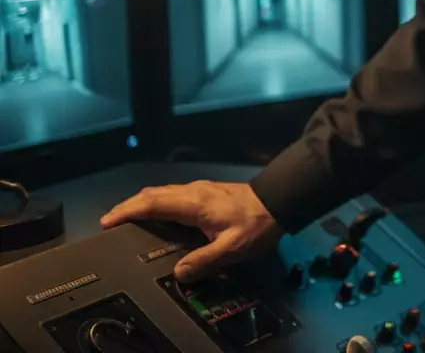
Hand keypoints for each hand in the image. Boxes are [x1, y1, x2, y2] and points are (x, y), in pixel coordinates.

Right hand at [100, 181, 283, 281]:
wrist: (279, 200)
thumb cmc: (256, 223)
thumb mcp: (232, 248)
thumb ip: (205, 260)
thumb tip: (179, 273)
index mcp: (195, 203)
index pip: (153, 203)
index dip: (127, 211)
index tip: (107, 221)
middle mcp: (194, 191)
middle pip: (154, 194)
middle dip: (129, 206)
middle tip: (110, 222)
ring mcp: (201, 189)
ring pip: (164, 192)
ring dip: (143, 203)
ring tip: (128, 219)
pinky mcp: (207, 192)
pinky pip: (174, 194)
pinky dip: (158, 202)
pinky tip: (159, 215)